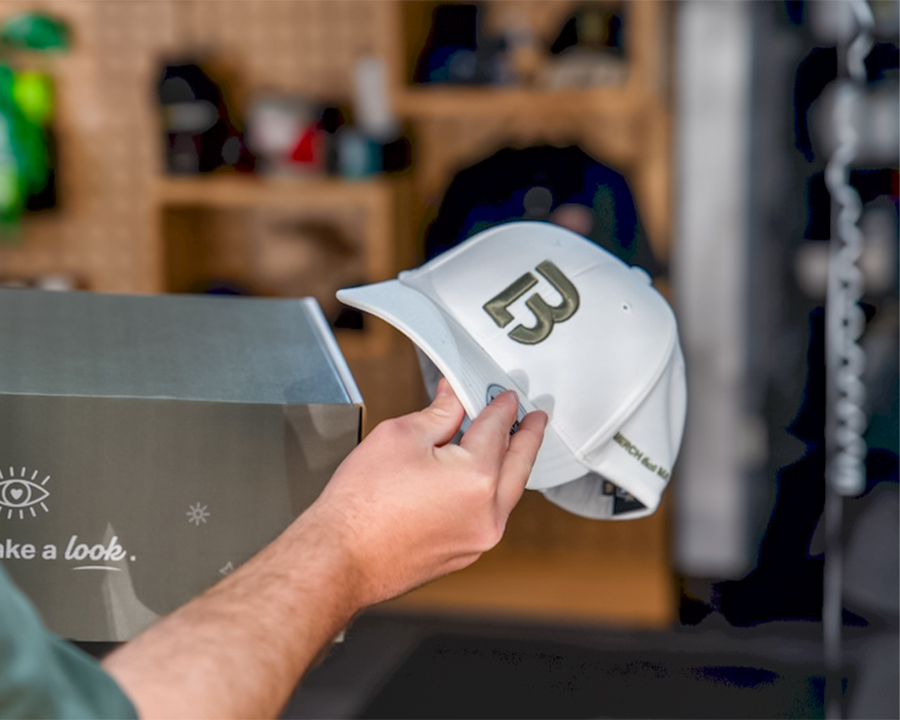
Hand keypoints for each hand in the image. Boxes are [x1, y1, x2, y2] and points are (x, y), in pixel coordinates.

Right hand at [304, 378, 546, 606]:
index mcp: (477, 477)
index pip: (498, 428)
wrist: (340, 558)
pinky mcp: (464, 554)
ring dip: (510, 466)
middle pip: (518, 464)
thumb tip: (454, 400)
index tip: (504, 396)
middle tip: (534, 420)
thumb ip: (439, 414)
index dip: (501, 405)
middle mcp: (488, 513)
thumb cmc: (361, 505)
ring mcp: (479, 539)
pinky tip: (476, 479)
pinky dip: (490, 492)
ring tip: (509, 446)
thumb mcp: (401, 436)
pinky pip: (489, 515)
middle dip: (528, 437)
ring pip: (507, 493)